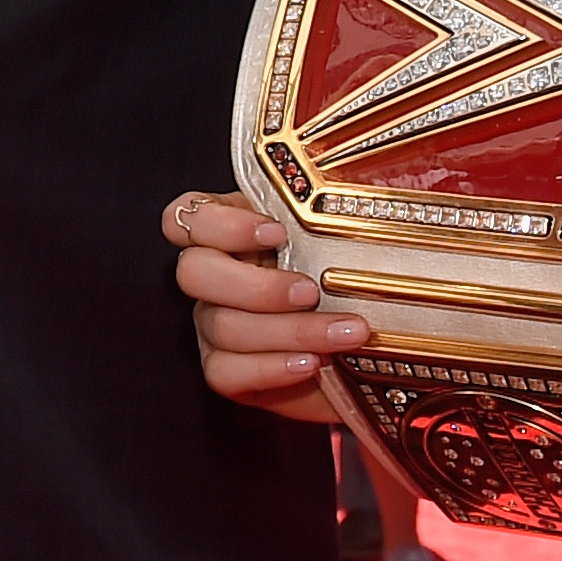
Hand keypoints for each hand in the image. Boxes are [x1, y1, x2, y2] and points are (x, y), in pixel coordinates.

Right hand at [163, 190, 370, 422]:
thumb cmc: (358, 289)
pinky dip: (271, 368)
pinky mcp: (226, 372)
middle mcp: (216, 277)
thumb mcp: (350, 241)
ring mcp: (214, 325)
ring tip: (345, 332)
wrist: (374, 356)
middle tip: (312, 292)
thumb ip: (341, 211)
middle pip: (194, 272)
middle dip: (256, 285)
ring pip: (221, 325)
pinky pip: (225, 372)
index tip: (278, 233)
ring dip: (289, 330)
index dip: (221, 223)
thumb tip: (369, 187)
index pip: (187, 215)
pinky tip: (312, 363)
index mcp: (236, 232)